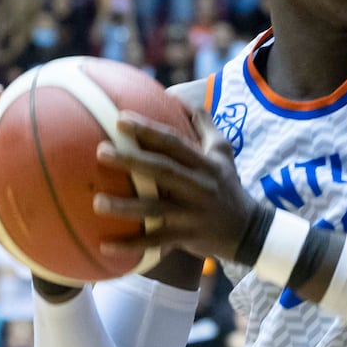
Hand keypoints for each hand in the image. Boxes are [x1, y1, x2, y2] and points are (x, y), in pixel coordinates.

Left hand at [91, 113, 259, 266]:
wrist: (249, 230)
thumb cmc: (229, 186)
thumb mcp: (224, 153)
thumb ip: (206, 127)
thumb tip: (185, 100)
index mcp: (204, 164)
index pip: (173, 142)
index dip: (148, 130)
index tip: (120, 120)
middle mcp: (198, 186)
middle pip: (162, 171)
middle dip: (131, 160)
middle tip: (101, 151)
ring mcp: (192, 213)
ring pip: (156, 209)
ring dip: (126, 207)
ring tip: (97, 203)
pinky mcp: (187, 237)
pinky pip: (156, 242)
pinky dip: (131, 245)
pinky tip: (104, 246)